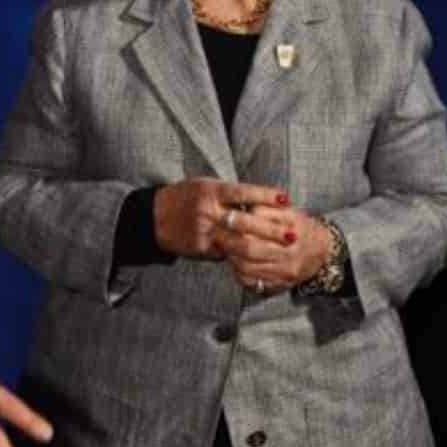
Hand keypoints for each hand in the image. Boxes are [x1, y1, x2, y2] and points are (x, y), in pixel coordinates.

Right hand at [152, 178, 290, 257]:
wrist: (153, 217)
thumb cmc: (184, 196)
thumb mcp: (204, 186)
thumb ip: (228, 193)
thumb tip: (258, 199)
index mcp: (210, 192)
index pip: (242, 192)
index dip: (265, 195)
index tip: (285, 198)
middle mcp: (208, 212)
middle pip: (245, 222)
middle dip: (271, 229)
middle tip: (293, 234)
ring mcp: (205, 232)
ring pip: (239, 243)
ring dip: (264, 247)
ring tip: (283, 249)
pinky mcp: (202, 248)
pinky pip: (227, 254)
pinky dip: (245, 257)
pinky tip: (263, 261)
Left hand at [222, 206, 332, 294]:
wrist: (322, 252)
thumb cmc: (300, 227)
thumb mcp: (289, 211)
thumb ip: (267, 207)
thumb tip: (242, 206)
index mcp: (294, 228)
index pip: (260, 224)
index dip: (240, 220)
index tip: (227, 214)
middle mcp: (291, 251)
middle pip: (250, 248)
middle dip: (229, 240)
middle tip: (216, 232)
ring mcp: (285, 270)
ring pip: (247, 266)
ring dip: (230, 256)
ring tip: (222, 246)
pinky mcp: (280, 284)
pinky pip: (252, 281)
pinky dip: (238, 271)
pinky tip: (234, 261)